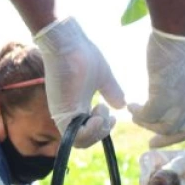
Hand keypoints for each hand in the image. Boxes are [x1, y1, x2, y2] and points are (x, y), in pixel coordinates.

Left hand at [33, 17, 124, 147]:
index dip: (104, 129)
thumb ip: (112, 92)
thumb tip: (122, 105)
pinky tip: (97, 117)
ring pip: (81, 142)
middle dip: (103, 132)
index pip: (90, 131)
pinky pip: (76, 137)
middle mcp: (70, 114)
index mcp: (78, 106)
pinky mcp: (62, 114)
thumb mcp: (104, 78)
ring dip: (98, 131)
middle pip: (86, 140)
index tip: (112, 115)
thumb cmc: (83, 55)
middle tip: (106, 112)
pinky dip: (90, 133)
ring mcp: (65, 114)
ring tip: (101, 110)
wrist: (69, 42)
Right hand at [128, 19, 184, 152]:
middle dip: (165, 140)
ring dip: (147, 123)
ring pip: (162, 126)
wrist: (182, 30)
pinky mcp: (164, 98)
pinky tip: (131, 106)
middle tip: (151, 144)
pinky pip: (148, 115)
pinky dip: (138, 113)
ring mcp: (182, 104)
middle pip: (181, 132)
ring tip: (136, 116)